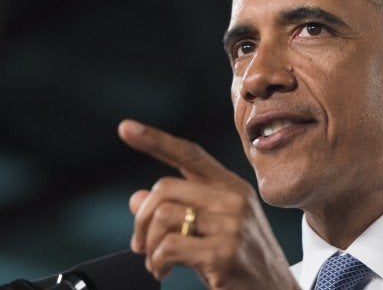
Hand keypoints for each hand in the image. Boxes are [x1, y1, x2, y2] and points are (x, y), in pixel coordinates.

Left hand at [118, 119, 298, 288]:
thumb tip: (136, 197)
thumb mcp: (212, 229)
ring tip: (156, 262)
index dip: (156, 140)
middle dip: (141, 219)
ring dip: (148, 246)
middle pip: (164, 188)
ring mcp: (232, 225)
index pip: (190, 154)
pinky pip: (169, 247)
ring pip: (163, 216)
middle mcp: (234, 199)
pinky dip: (156, 262)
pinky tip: (164, 272)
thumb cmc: (241, 261)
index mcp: (232, 187)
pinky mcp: (224, 253)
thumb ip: (179, 209)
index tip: (124, 128)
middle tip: (140, 245)